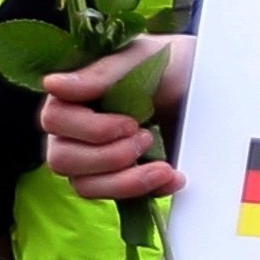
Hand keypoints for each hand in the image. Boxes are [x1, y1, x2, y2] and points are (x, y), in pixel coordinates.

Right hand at [43, 34, 193, 200]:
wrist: (208, 88)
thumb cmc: (170, 64)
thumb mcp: (140, 60)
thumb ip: (99, 74)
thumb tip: (51, 84)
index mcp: (72, 96)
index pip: (54, 121)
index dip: (91, 128)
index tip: (130, 122)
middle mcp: (74, 131)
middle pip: (61, 160)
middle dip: (109, 156)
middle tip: (146, 137)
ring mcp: (93, 159)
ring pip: (84, 186)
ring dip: (126, 179)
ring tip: (162, 164)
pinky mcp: (118, 178)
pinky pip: (115, 199)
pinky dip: (146, 191)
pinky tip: (172, 176)